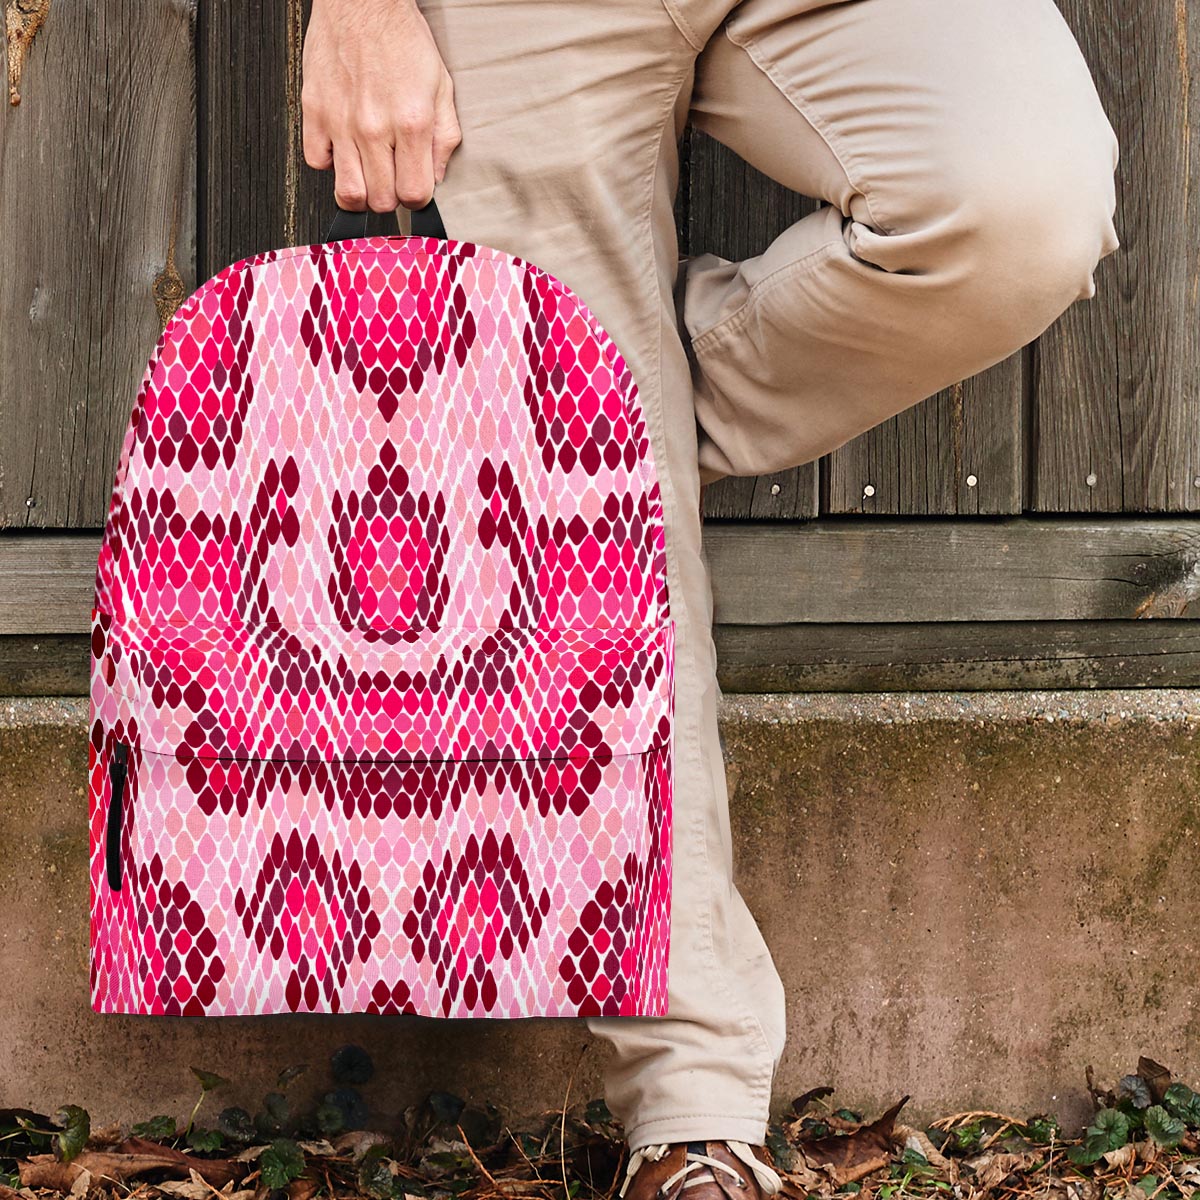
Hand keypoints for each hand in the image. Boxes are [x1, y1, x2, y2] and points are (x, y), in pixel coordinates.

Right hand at [301, 0, 461, 211]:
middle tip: (392, 179)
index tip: (415, 188)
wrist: (362, 1)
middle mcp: (374, 127)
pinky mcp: (314, 111)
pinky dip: (330, 163)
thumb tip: (437, 176)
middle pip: (381, 201)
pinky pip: (316, 162)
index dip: (417, 199)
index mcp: (411, 123)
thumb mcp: (441, 87)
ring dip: (361, 192)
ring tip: (368, 175)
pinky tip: (343, 149)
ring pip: (348, 192)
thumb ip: (444, 137)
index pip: (414, 194)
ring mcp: (341, 122)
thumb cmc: (401, 39)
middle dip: (390, 197)